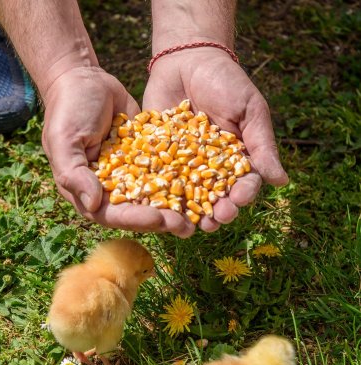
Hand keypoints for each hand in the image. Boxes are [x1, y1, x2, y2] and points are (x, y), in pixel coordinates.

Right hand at [42, 66, 195, 236]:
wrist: (83, 79)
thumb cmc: (67, 111)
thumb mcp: (65, 142)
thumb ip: (74, 175)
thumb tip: (93, 205)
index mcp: (88, 191)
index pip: (113, 214)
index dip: (136, 219)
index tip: (159, 219)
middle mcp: (111, 188)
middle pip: (138, 210)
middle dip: (162, 219)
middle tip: (188, 226)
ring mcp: (131, 173)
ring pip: (156, 194)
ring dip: (176, 206)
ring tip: (200, 215)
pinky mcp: (147, 157)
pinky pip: (165, 169)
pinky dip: (182, 177)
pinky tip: (203, 183)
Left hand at [143, 48, 287, 231]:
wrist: (186, 61)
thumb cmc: (225, 83)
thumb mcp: (250, 110)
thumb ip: (262, 145)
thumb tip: (282, 181)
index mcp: (236, 159)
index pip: (243, 184)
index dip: (242, 195)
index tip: (238, 201)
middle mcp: (210, 168)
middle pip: (215, 197)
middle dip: (216, 212)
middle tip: (213, 222)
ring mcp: (183, 166)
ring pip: (187, 197)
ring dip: (189, 214)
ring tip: (188, 227)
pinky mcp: (159, 160)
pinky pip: (160, 181)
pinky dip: (160, 196)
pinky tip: (159, 208)